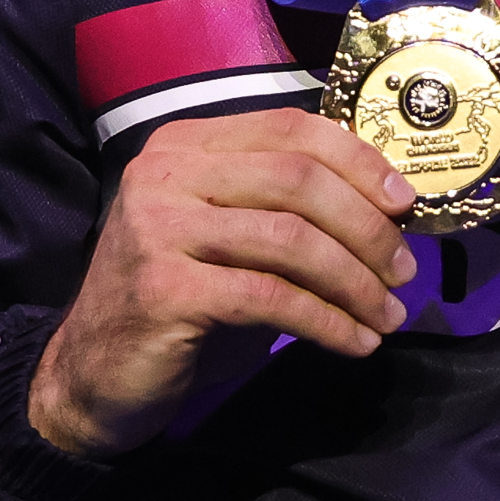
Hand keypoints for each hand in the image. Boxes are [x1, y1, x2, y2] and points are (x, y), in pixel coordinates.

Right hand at [28, 110, 420, 459]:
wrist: (93, 373)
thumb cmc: (179, 301)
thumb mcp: (230, 236)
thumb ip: (284, 207)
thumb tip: (388, 208)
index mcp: (185, 144)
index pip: (290, 127)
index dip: (358, 161)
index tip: (406, 203)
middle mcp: (166, 173)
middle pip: (298, 179)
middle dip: (367, 228)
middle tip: (404, 273)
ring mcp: (159, 228)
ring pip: (291, 240)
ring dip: (356, 282)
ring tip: (387, 316)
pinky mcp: (164, 289)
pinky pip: (272, 298)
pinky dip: (327, 322)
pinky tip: (354, 343)